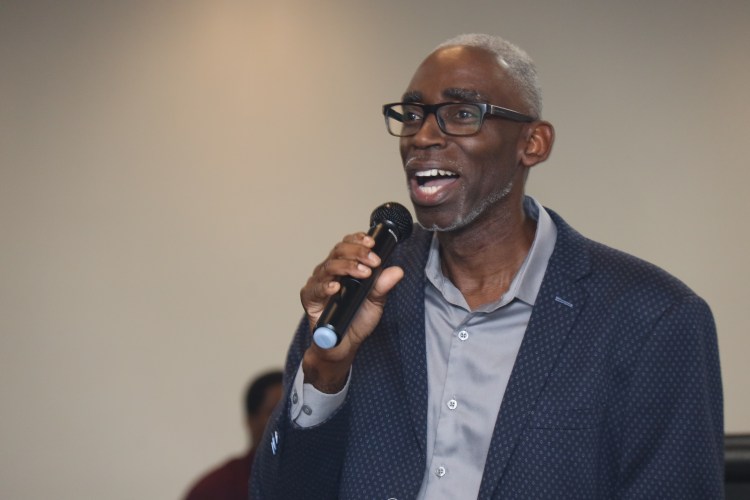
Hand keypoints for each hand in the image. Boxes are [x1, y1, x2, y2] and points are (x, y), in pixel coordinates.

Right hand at [299, 232, 403, 391]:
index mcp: (344, 266)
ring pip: (329, 266)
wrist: (343, 345)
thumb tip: (397, 270)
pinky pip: (316, 289)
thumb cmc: (356, 320)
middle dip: (358, 252)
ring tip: (363, 273)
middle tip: (373, 260)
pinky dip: (326, 286)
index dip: (358, 240)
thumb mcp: (375, 302)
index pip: (348, 244)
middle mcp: (329, 271)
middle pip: (339, 251)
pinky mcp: (310, 299)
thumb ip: (383, 286)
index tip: (373, 243)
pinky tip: (337, 288)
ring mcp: (318, 283)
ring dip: (347, 266)